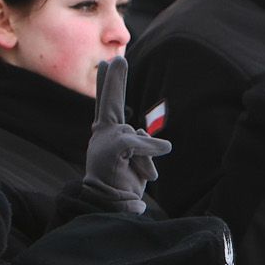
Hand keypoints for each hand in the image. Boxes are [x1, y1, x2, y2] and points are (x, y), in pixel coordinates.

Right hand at [81, 57, 170, 214]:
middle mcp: (105, 133)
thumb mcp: (135, 158)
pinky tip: (159, 157)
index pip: (108, 103)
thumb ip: (138, 141)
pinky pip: (141, 143)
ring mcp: (108, 139)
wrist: (110, 204)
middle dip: (112, 81)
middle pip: (110, 101)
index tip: (108, 63)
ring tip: (136, 177)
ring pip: (139, 137)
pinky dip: (152, 150)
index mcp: (108, 133)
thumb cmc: (122, 182)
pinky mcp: (115, 147)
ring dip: (145, 160)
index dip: (107, 83)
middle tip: (116, 60)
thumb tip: (145, 133)